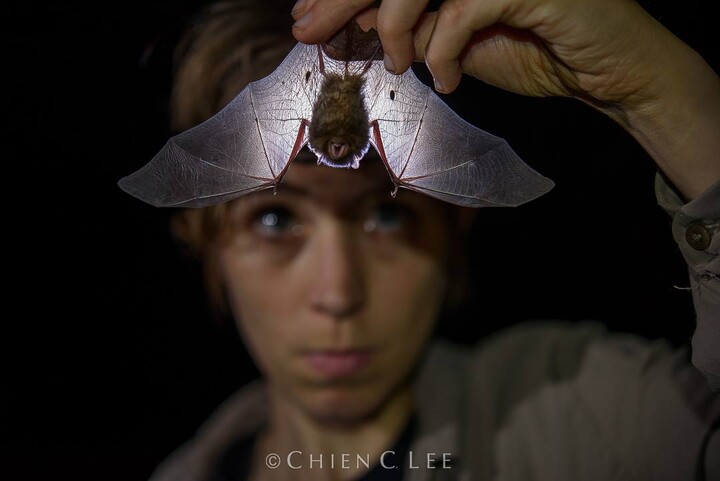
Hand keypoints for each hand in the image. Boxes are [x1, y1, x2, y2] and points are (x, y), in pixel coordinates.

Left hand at [292, 0, 719, 198]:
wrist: (608, 72)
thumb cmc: (536, 50)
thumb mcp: (457, 42)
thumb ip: (413, 27)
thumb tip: (354, 21)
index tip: (308, 16)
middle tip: (307, 29)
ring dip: (393, 25)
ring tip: (397, 64)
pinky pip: (463, 8)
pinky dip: (444, 49)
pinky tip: (448, 80)